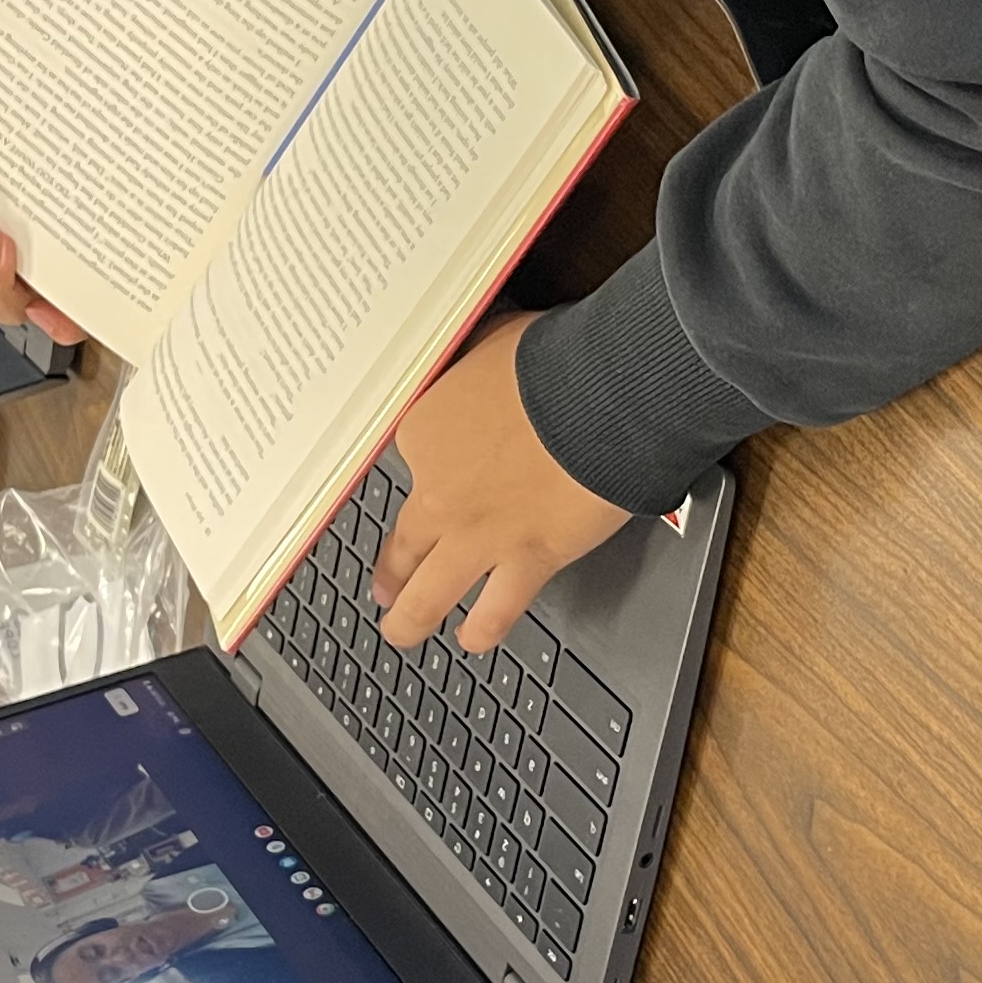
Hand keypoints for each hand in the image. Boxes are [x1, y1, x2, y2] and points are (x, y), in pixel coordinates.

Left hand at [373, 314, 627, 651]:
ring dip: (410, 618)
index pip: (409, 462)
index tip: (433, 476)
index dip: (425, 470)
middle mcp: (438, 492)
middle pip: (402, 541)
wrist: (598, 395)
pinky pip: (494, 611)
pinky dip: (482, 629)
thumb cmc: (552, 362)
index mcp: (422, 432)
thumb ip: (472, 368)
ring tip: (403, 631)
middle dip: (390, 568)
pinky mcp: (526, 560)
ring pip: (427, 594)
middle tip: (383, 585)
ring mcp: (478, 535)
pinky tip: (474, 638)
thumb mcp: (490, 343)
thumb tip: (478, 363)